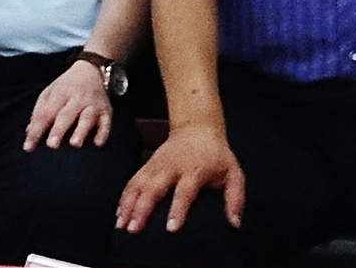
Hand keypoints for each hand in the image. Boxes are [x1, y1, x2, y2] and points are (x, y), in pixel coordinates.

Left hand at [25, 57, 115, 148]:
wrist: (90, 70)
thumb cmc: (65, 87)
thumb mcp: (49, 93)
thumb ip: (39, 112)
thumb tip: (29, 133)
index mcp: (59, 93)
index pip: (45, 113)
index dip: (37, 130)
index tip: (28, 146)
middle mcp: (76, 98)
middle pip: (66, 115)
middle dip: (59, 130)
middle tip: (52, 145)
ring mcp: (92, 104)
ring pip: (87, 118)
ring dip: (81, 131)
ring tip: (74, 144)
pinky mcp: (106, 111)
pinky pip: (106, 122)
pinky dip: (103, 133)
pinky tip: (97, 143)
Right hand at [120, 123, 245, 235]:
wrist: (197, 128)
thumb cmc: (216, 155)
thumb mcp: (233, 174)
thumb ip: (235, 199)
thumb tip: (234, 223)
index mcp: (194, 170)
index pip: (184, 192)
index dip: (177, 210)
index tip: (171, 228)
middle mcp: (171, 167)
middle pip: (153, 188)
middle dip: (142, 209)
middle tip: (134, 228)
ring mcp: (156, 165)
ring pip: (138, 184)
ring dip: (128, 204)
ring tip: (121, 224)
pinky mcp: (147, 165)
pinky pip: (132, 181)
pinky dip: (124, 197)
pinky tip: (119, 213)